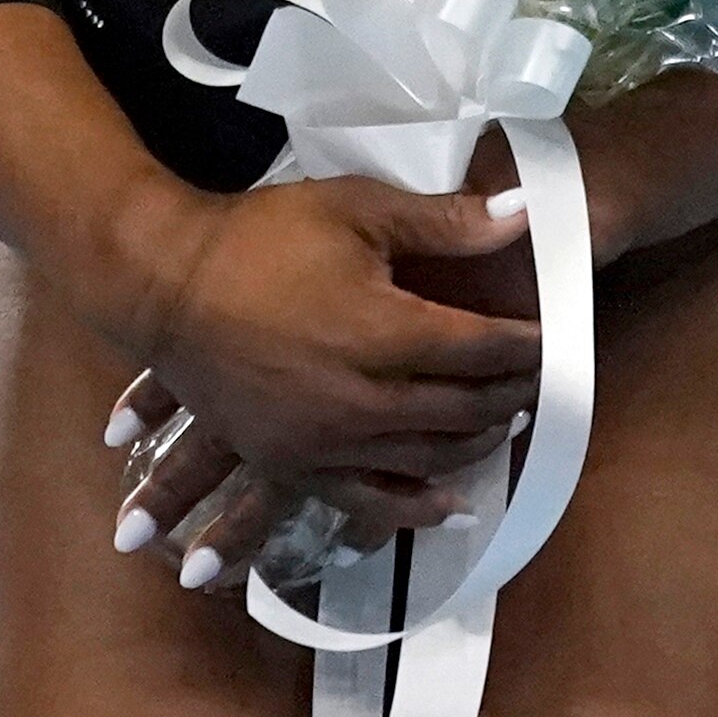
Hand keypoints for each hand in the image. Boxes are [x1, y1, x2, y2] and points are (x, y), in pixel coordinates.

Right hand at [105, 176, 541, 564]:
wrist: (162, 281)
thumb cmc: (262, 236)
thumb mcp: (357, 208)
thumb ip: (446, 221)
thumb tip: (526, 214)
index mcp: (383, 332)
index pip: (483, 349)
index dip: (528, 345)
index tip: (555, 338)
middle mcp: (360, 400)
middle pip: (463, 409)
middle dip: (509, 396)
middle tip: (538, 383)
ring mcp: (322, 442)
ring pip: (425, 460)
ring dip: (474, 448)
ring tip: (505, 431)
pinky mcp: (289, 463)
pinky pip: (365, 500)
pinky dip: (413, 508)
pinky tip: (448, 508)